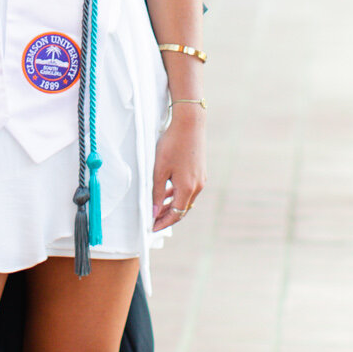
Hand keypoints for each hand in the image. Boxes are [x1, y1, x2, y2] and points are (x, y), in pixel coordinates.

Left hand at [150, 103, 205, 230]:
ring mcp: (201, 179)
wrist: (190, 124)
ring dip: (173, 206)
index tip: (152, 227)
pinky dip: (178, 195)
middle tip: (153, 221)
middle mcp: (197, 187)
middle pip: (182, 209)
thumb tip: (154, 211)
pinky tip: (168, 193)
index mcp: (187, 188)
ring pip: (186, 200)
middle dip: (167, 217)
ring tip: (158, 209)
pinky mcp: (200, 172)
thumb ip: (157, 193)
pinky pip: (189, 190)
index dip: (163, 223)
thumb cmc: (173, 144)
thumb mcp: (159, 170)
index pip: (175, 214)